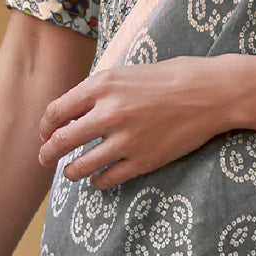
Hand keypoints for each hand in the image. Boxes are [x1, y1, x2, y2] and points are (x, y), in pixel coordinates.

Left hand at [38, 56, 234, 188]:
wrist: (210, 92)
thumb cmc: (171, 77)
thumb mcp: (127, 73)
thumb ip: (99, 91)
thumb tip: (72, 112)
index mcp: (102, 86)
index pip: (56, 112)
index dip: (45, 127)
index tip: (45, 134)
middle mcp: (109, 113)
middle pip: (60, 142)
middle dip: (46, 153)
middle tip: (44, 159)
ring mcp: (126, 139)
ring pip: (80, 166)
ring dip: (70, 172)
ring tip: (70, 173)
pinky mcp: (143, 160)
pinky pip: (107, 179)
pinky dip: (97, 182)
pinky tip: (99, 178)